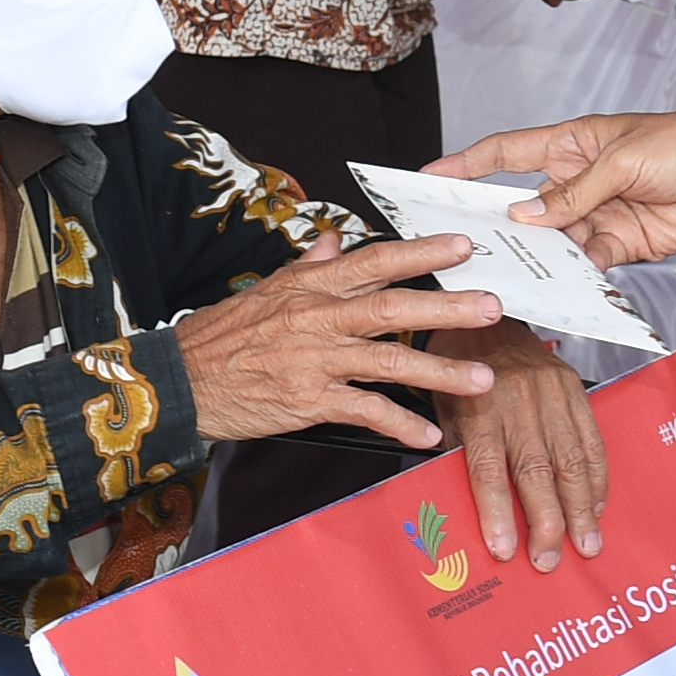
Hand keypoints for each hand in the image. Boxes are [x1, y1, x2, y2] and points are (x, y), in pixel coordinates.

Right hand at [174, 232, 502, 447]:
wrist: (181, 382)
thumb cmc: (223, 336)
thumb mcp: (266, 291)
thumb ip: (309, 268)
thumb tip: (334, 241)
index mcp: (312, 287)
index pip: (375, 261)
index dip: (421, 252)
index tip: (462, 245)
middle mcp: (318, 318)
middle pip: (393, 307)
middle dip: (448, 307)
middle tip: (493, 307)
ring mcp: (315, 361)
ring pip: (388, 361)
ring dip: (440, 371)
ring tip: (482, 379)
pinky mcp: (308, 401)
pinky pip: (365, 411)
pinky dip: (401, 424)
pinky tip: (430, 434)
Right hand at [438, 106, 675, 270]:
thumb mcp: (621, 161)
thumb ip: (573, 193)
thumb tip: (525, 217)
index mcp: (570, 145)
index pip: (506, 154)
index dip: (467, 165)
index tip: (431, 179)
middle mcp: (578, 182)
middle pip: (524, 208)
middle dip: (496, 227)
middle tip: (463, 246)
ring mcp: (598, 215)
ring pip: (554, 243)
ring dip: (539, 260)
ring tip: (514, 278)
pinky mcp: (622, 243)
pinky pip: (589, 264)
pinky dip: (577, 277)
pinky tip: (566, 287)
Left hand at [440, 319, 606, 566]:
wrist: (485, 319)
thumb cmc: (458, 375)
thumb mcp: (444, 413)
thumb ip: (461, 456)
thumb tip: (474, 511)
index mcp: (477, 408)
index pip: (488, 468)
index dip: (497, 512)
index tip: (504, 550)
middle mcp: (516, 399)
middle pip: (536, 469)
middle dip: (547, 521)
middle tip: (549, 559)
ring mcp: (550, 392)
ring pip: (571, 458)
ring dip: (581, 508)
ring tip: (586, 543)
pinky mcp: (575, 387)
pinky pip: (592, 439)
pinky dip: (597, 478)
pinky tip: (597, 507)